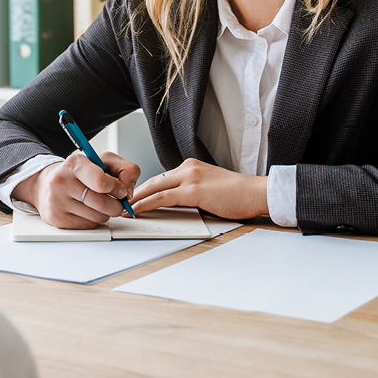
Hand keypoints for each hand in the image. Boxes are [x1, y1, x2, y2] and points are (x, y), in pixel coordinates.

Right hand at [12, 151, 139, 228]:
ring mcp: (57, 202)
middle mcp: (61, 181)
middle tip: (115, 201)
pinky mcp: (56, 219)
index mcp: (75, 163)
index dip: (117, 189)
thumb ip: (125, 170)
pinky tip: (86, 210)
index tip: (121, 190)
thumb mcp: (104, 161)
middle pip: (103, 204)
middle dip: (116, 205)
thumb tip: (128, 192)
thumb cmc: (79, 173)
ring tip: (98, 203)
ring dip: (105, 213)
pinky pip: (88, 226)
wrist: (45, 184)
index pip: (102, 182)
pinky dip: (93, 220)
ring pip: (98, 217)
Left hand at [130, 158, 268, 220]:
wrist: (256, 192)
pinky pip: (162, 198)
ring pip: (154, 188)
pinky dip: (146, 204)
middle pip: (154, 180)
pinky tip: (137, 210)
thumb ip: (193, 191)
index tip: (134, 198)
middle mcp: (188, 168)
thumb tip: (178, 204)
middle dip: (135, 193)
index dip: (146, 188)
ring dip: (136, 200)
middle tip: (121, 203)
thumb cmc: (239, 194)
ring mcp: (190, 178)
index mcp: (192, 166)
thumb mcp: (211, 188)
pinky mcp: (193, 191)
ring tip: (124, 210)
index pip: (162, 177)